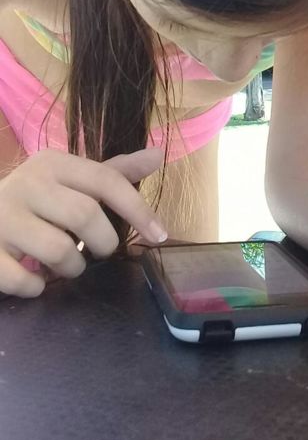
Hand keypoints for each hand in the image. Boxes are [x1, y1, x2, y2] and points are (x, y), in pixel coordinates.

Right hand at [0, 147, 165, 296]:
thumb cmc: (36, 199)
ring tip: (65, 263)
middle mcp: (26, 184)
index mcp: (52, 163)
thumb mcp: (71, 179)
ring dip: (72, 268)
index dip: (138, 209)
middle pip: (85, 215)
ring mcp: (1, 217)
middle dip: (103, 243)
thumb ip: (113, 172)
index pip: (106, 180)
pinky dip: (37, 286)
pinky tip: (36, 278)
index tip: (160, 235)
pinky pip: (23, 279)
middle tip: (97, 251)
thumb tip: (158, 153)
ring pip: (58, 250)